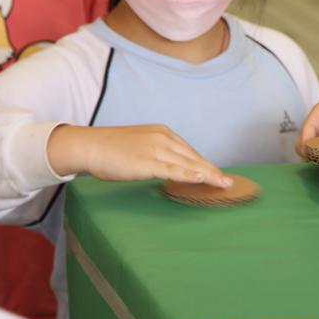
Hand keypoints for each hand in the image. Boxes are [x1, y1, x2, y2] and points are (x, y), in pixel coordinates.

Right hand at [47, 124, 229, 186]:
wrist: (89, 146)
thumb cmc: (111, 150)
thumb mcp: (141, 146)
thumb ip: (158, 155)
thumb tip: (173, 169)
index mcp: (163, 133)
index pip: (191, 151)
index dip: (207, 165)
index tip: (219, 175)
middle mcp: (164, 137)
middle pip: (194, 157)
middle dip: (213, 171)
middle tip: (229, 183)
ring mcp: (156, 148)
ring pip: (189, 163)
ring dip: (209, 175)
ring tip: (224, 185)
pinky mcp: (147, 161)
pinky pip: (173, 169)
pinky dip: (189, 174)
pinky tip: (202, 179)